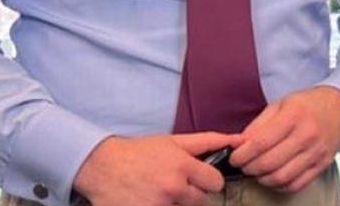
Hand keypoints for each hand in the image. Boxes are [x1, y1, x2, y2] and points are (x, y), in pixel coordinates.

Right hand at [72, 132, 232, 205]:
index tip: (199, 178)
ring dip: (176, 204)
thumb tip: (238, 139)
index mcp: (183, 167)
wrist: (102, 167)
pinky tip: (151, 200)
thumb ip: (208, 141)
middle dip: (193, 194)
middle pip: (202, 202)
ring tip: (161, 192)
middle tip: (176, 185)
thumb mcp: (173, 141)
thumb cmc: (140, 152)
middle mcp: (173, 189)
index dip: (209, 180)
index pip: (216, 183)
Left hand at [230, 85, 339, 192]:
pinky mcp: (322, 165)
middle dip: (249, 168)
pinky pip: (296, 184)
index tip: (234, 157)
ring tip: (258, 171)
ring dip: (262, 179)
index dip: (242, 155)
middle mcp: (307, 135)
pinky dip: (280, 186)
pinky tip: (274, 177)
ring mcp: (316, 152)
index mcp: (294, 115)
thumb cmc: (307, 105)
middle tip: (244, 165)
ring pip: (281, 177)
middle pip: (269, 163)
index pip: (261, 143)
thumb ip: (258, 125)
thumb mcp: (280, 105)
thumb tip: (238, 145)